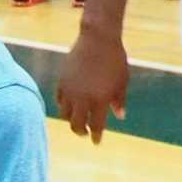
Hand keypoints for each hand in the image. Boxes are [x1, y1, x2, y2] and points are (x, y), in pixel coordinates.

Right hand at [57, 27, 129, 141]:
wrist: (97, 40)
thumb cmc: (115, 60)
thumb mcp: (122, 81)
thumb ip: (119, 100)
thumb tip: (119, 116)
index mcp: (100, 100)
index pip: (95, 125)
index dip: (95, 136)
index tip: (96, 142)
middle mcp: (82, 98)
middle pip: (76, 124)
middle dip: (80, 131)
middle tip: (85, 132)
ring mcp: (70, 91)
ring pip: (64, 114)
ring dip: (71, 119)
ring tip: (77, 119)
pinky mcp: (61, 82)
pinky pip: (59, 100)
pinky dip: (64, 106)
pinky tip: (70, 105)